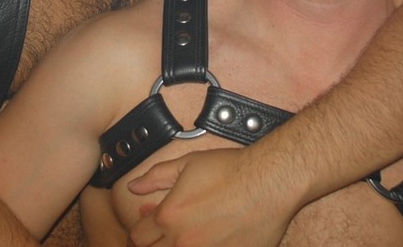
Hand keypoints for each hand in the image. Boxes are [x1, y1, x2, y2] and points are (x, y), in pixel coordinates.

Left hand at [126, 148, 294, 246]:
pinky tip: (212, 240)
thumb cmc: (232, 171)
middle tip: (168, 232)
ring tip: (191, 236)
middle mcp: (183, 242)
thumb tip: (133, 187)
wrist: (269, 182)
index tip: (151, 223)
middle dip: (155, 243)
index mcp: (169, 217)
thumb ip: (155, 177)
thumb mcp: (187, 164)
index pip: (137, 236)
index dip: (141, 229)